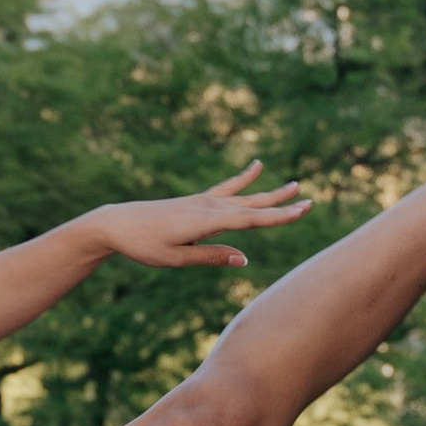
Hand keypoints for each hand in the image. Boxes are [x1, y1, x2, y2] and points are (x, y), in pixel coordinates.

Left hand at [91, 162, 310, 271]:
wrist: (117, 223)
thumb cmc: (144, 245)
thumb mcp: (176, 258)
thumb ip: (210, 256)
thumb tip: (244, 258)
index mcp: (205, 221)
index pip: (250, 220)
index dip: (278, 216)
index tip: (302, 210)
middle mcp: (208, 207)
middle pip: (252, 206)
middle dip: (280, 204)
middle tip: (309, 201)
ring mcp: (202, 201)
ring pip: (243, 196)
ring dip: (268, 192)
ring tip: (292, 183)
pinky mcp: (195, 201)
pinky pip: (226, 189)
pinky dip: (243, 179)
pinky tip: (255, 167)